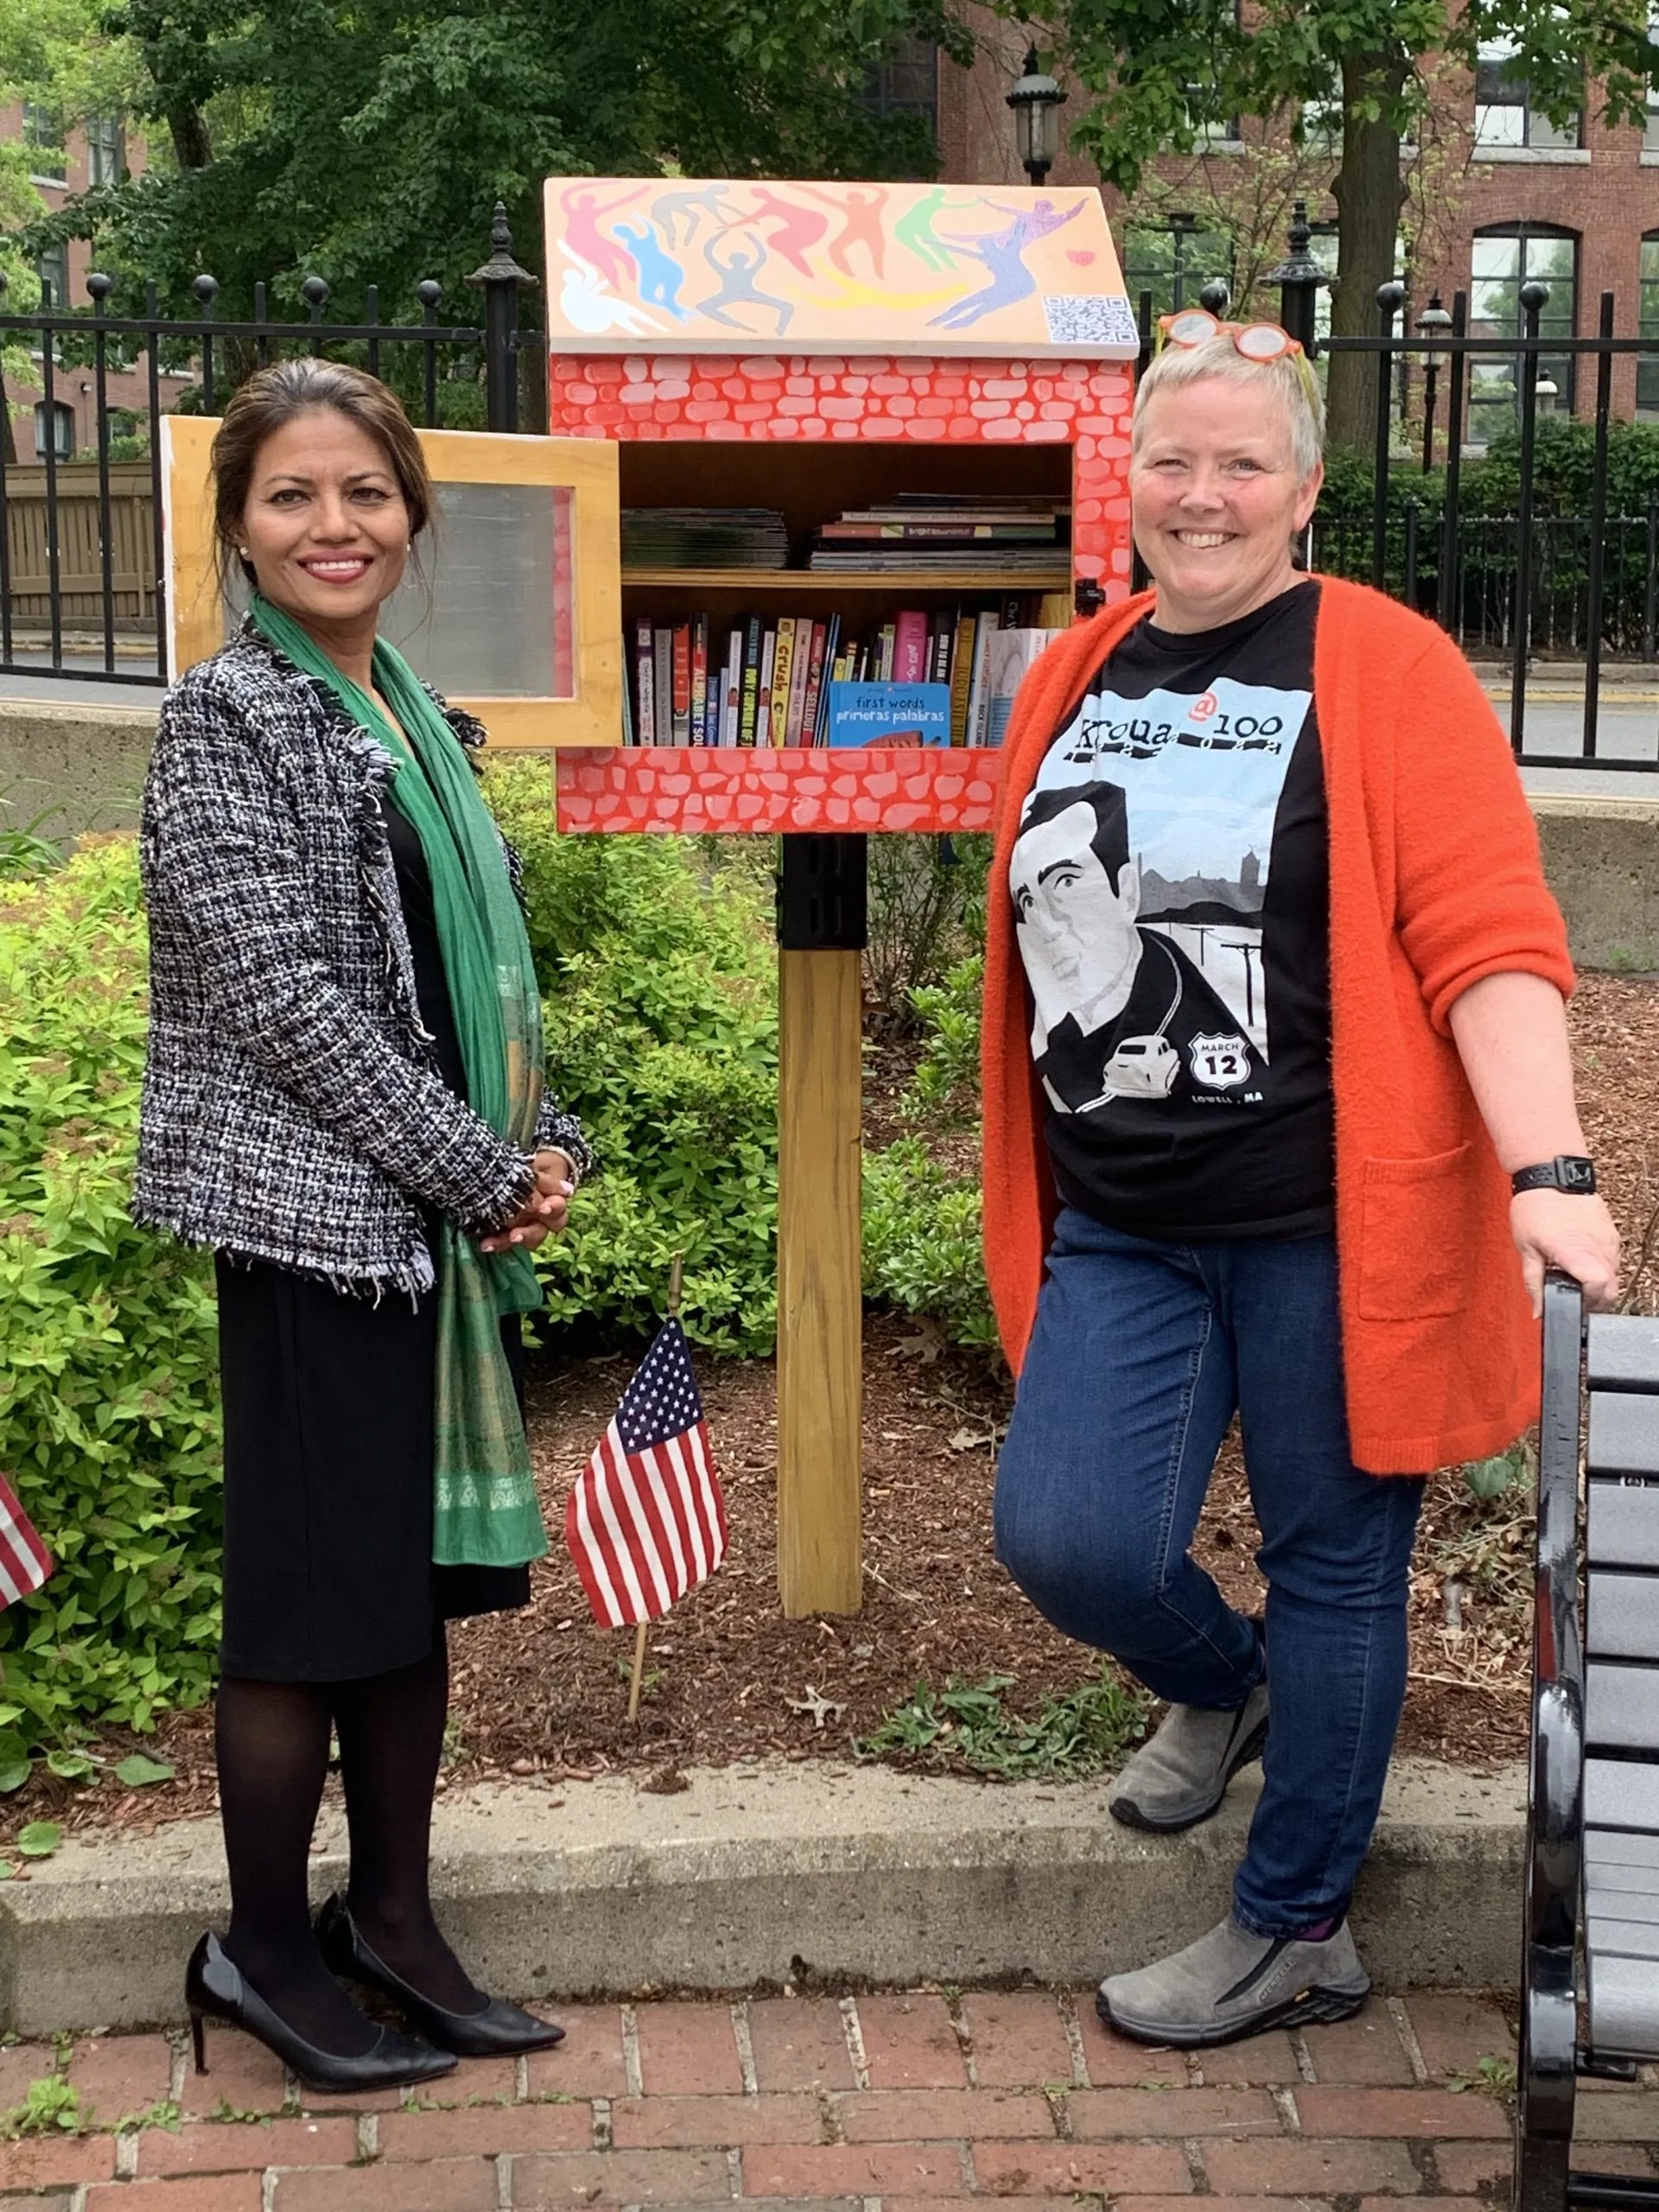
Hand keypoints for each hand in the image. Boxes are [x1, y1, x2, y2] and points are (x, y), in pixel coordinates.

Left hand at [479, 1150, 574, 1254]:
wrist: (510, 1170)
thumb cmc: (527, 1169)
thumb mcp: (535, 1168)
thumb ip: (546, 1179)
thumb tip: (567, 1190)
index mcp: (552, 1202)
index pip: (558, 1208)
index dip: (553, 1209)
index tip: (542, 1208)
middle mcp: (542, 1220)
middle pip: (541, 1233)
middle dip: (529, 1234)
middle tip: (515, 1235)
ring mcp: (526, 1227)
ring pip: (525, 1241)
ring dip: (509, 1243)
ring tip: (491, 1244)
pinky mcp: (509, 1233)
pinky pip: (505, 1243)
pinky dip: (495, 1244)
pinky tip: (485, 1244)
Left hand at [1510, 1188, 1619, 1315]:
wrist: (1551, 1175)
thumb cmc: (1534, 1207)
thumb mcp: (1525, 1249)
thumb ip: (1533, 1283)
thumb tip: (1538, 1310)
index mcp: (1575, 1250)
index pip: (1598, 1287)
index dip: (1587, 1301)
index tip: (1572, 1301)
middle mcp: (1597, 1246)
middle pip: (1610, 1289)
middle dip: (1593, 1299)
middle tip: (1571, 1293)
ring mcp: (1608, 1240)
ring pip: (1614, 1276)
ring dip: (1597, 1283)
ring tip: (1574, 1274)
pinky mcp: (1612, 1234)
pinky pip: (1613, 1260)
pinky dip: (1600, 1267)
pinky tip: (1582, 1260)